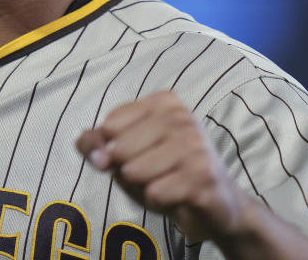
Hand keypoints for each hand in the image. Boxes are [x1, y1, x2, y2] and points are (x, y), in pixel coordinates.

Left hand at [76, 90, 247, 241]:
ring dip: (142, 187)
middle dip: (126, 171)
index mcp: (164, 102)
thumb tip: (88, 147)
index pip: (110, 125)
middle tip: (153, 174)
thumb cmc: (166, 174)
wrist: (219, 205)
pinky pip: (154, 192)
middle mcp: (182, 116)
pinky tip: (176, 196)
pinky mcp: (203, 175)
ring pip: (134, 171)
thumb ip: (97, 144)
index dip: (110, 149)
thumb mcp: (126, 156)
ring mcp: (195, 144)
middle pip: (119, 149)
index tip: (135, 155)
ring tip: (164, 184)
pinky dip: (157, 200)